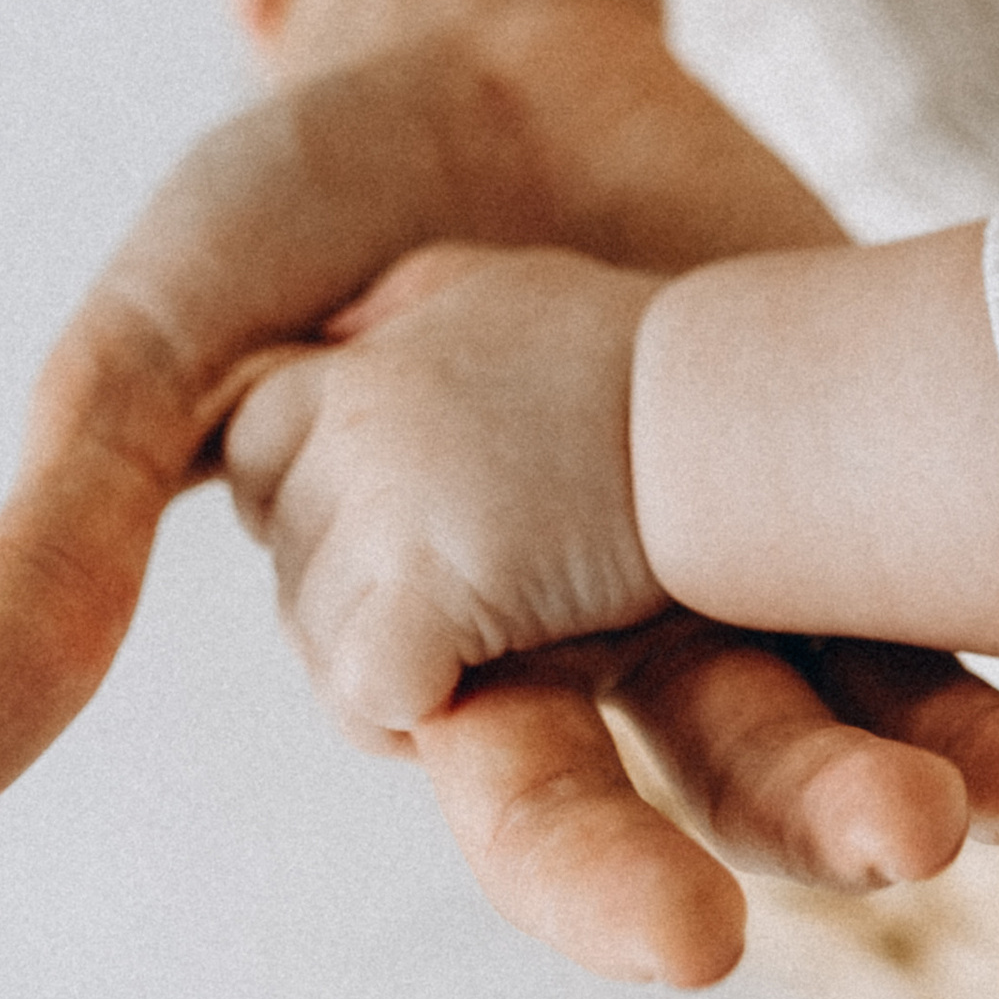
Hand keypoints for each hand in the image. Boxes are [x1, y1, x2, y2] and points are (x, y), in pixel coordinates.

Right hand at [0, 14, 998, 983]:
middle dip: (841, 800)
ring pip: (874, 677)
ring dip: (980, 740)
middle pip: (737, 756)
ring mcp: (750, 531)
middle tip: (958, 834)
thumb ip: (57, 549)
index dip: (600, 877)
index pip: (527, 800)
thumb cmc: (296, 193)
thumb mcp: (165, 341)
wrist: (473, 35)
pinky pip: (969, 546)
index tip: (702, 939)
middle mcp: (613, 620)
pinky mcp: (852, 430)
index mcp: (452, 641)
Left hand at [224, 244, 664, 737]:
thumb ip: (408, 308)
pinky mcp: (423, 601)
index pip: (255, 446)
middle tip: (492, 582)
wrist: (743, 417)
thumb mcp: (508, 288)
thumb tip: (336, 327)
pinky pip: (366, 695)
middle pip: (286, 562)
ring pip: (321, 646)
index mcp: (365, 359)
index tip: (423, 522)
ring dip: (399, 660)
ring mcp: (382, 510)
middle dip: (364, 595)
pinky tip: (497, 669)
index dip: (327, 504)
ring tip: (514, 621)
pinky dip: (417, 711)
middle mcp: (354, 422)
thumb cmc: (653, 367)